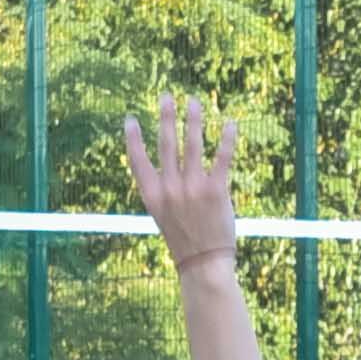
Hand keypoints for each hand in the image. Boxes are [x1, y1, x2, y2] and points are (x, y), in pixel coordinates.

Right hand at [121, 92, 248, 273]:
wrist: (203, 264)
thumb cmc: (184, 239)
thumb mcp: (163, 215)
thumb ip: (162, 190)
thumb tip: (165, 166)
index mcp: (152, 195)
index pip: (137, 160)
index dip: (133, 138)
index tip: (130, 118)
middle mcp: (170, 188)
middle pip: (166, 144)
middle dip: (166, 117)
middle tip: (167, 95)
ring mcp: (193, 188)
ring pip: (192, 145)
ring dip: (193, 120)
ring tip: (194, 101)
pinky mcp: (216, 191)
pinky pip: (221, 158)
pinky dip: (227, 139)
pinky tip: (230, 123)